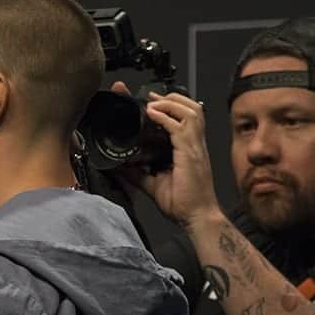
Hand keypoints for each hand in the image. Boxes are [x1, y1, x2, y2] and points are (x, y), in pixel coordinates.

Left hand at [122, 91, 221, 230]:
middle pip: (192, 107)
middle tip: (151, 98)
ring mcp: (194, 147)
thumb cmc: (182, 202)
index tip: (151, 100)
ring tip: (152, 104)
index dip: (171, 104)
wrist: (196, 217)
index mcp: (189, 147)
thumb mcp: (152, 183)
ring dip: (170, 103)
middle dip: (171, 98)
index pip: (184, 117)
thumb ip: (137, 172)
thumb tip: (118, 166)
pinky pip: (180, 127)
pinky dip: (166, 117)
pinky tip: (152, 113)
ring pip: (190, 111)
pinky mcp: (190, 153)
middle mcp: (195, 144)